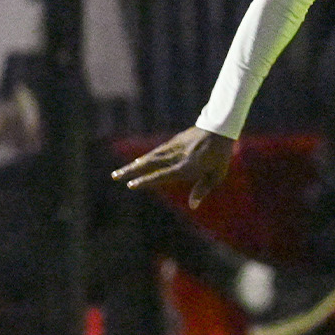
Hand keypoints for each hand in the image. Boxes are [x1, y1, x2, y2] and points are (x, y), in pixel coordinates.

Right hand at [110, 125, 233, 208]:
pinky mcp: (174, 141)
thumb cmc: (220, 155)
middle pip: (148, 164)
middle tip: (114, 176)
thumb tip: (193, 206)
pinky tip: (139, 160)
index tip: (131, 185)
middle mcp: (175, 157)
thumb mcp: (216, 175)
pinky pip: (157, 150)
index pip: (160, 175)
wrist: (219, 128)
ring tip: (121, 170)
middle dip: (130, 171)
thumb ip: (202, 190)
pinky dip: (146, 156)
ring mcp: (173, 147)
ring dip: (134, 163)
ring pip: (150, 156)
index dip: (145, 181)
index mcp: (185, 167)